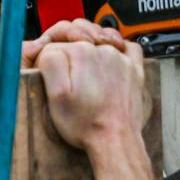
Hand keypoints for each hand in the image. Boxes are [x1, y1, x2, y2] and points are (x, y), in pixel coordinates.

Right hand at [31, 23, 146, 147]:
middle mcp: (103, 51)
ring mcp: (121, 59)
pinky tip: (109, 62)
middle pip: (76, 39)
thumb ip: (49, 63)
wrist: (115, 140)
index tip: (49, 76)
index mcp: (81, 54)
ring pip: (99, 39)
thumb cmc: (86, 124)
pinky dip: (118, 49)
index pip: (54, 46)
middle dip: (68, 51)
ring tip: (85, 70)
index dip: (46, 61)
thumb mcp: (55, 96)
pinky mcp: (134, 69)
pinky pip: (127, 47)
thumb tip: (48, 49)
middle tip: (66, 74)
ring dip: (90, 47)